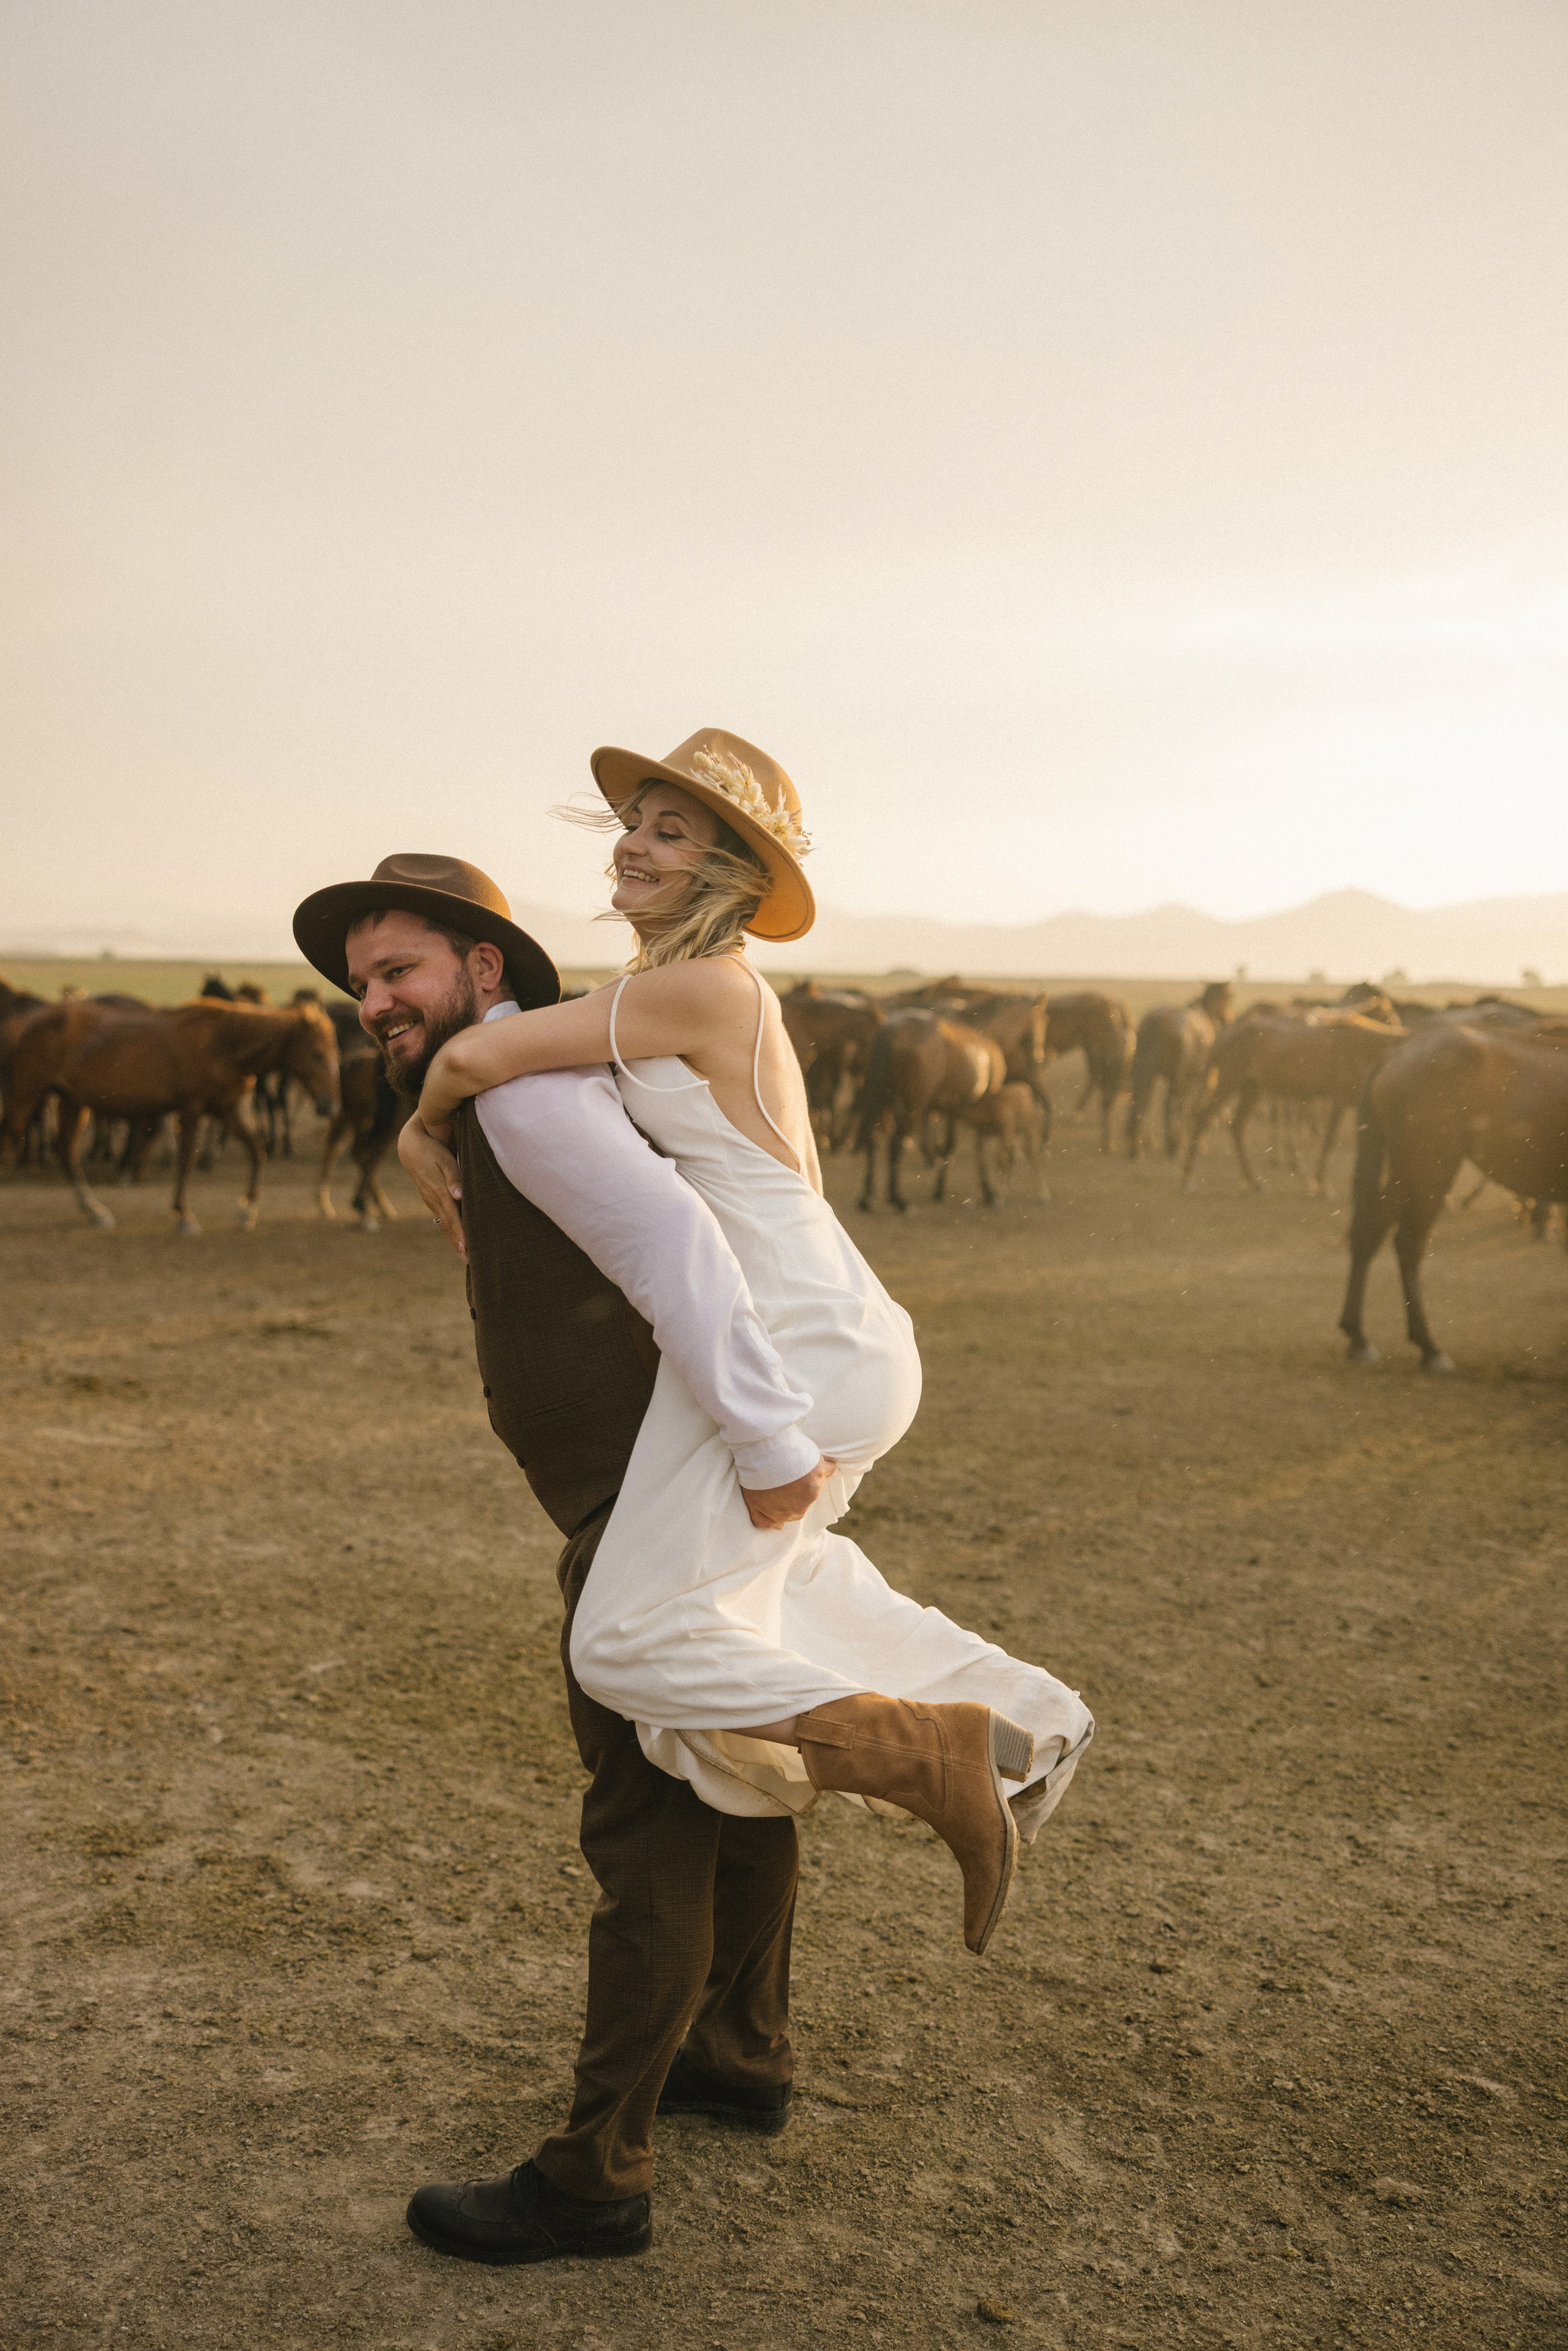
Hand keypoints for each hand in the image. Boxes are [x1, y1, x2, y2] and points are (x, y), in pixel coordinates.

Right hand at [398, 1116, 465, 1260]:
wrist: (409, 1145)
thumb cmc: (432, 1150)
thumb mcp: (445, 1160)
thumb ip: (454, 1178)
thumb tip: (459, 1196)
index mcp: (439, 1192)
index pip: (453, 1218)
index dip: (461, 1235)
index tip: (467, 1250)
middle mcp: (433, 1200)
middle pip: (448, 1225)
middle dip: (457, 1243)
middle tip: (468, 1260)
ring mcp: (429, 1199)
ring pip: (443, 1223)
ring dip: (452, 1238)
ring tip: (462, 1253)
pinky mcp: (429, 1197)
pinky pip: (440, 1216)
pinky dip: (448, 1228)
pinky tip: (453, 1234)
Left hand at [741, 1454, 836, 1530]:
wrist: (762, 1454)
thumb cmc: (754, 1477)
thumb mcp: (751, 1502)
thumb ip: (763, 1519)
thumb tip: (779, 1528)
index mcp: (786, 1514)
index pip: (792, 1511)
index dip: (787, 1497)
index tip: (780, 1486)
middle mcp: (802, 1506)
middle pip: (804, 1499)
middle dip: (797, 1489)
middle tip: (785, 1474)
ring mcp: (813, 1489)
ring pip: (815, 1484)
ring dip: (807, 1476)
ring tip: (792, 1464)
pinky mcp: (821, 1471)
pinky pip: (829, 1470)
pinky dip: (825, 1466)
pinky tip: (815, 1461)